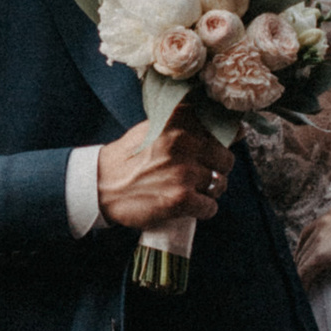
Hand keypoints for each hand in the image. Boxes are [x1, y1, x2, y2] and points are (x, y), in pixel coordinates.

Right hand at [94, 115, 229, 232]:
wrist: (101, 185)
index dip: (228, 139)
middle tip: (200, 174)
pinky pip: (211, 207)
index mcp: (179, 121)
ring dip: (210, 190)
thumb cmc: (129, 158)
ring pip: (220, 184)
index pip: (222, 127)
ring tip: (191, 190)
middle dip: (217, 168)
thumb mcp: (155, 128)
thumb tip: (229, 128)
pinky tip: (188, 205)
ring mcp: (184, 171)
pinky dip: (203, 209)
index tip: (220, 147)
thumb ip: (186, 124)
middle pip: (226, 159)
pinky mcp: (181, 198)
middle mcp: (184, 142)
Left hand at [294, 203, 330, 281]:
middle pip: (304, 245)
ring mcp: (321, 235)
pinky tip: (304, 291)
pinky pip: (305, 270)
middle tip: (301, 276)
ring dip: (301, 273)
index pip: (312, 232)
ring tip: (301, 288)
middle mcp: (324, 220)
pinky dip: (303, 281)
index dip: (307, 248)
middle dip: (301, 261)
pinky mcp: (322, 252)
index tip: (307, 260)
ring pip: (302, 258)